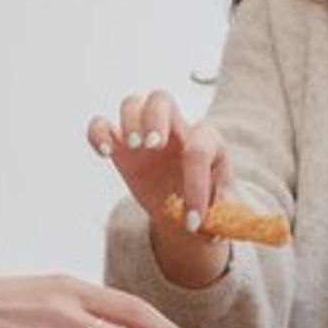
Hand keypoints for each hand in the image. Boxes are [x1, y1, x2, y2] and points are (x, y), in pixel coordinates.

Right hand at [88, 90, 233, 257]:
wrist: (185, 206)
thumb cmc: (210, 201)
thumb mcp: (227, 210)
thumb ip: (229, 217)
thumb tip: (217, 227)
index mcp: (207, 141)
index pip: (200, 150)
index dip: (196, 187)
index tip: (192, 220)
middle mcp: (175, 130)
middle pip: (162, 99)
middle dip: (155, 118)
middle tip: (153, 145)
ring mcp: (146, 134)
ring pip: (132, 104)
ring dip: (129, 122)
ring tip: (135, 147)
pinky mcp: (121, 147)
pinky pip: (102, 125)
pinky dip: (98, 133)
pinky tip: (106, 153)